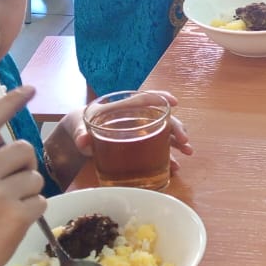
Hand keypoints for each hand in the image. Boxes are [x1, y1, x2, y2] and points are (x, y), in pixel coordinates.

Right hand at [0, 87, 46, 265]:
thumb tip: (8, 141)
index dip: (10, 102)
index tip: (29, 90)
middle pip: (23, 149)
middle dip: (23, 167)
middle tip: (7, 189)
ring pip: (35, 177)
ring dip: (28, 192)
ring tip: (3, 211)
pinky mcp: (15, 216)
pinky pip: (41, 202)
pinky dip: (33, 213)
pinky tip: (11, 225)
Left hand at [71, 90, 193, 176]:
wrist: (78, 135)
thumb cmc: (80, 123)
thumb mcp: (78, 126)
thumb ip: (80, 133)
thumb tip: (83, 140)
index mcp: (122, 108)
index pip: (144, 99)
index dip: (160, 98)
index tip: (174, 102)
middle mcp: (136, 118)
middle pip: (161, 118)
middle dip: (176, 128)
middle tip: (184, 140)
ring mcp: (139, 132)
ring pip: (164, 133)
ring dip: (178, 142)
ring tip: (188, 152)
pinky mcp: (139, 145)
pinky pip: (157, 149)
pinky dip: (167, 157)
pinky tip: (175, 167)